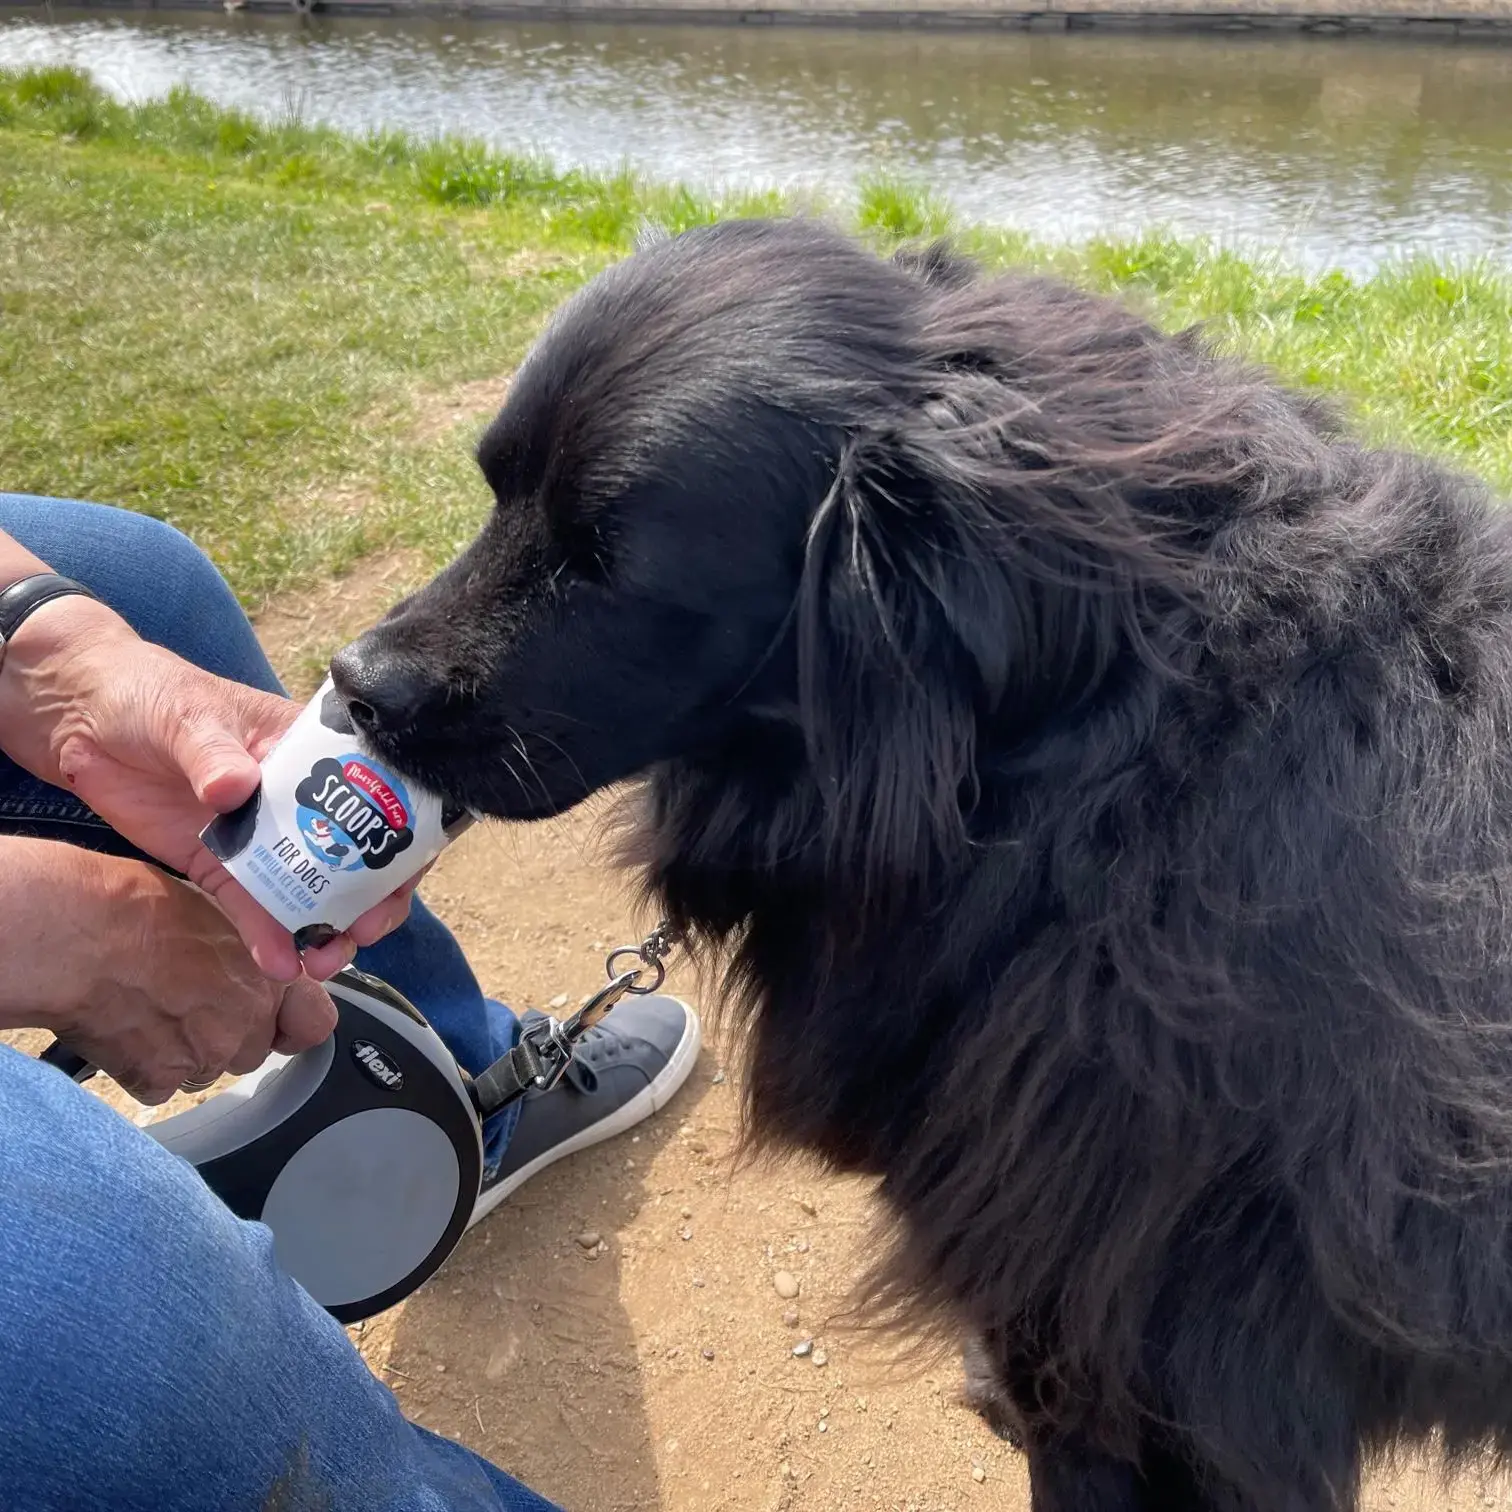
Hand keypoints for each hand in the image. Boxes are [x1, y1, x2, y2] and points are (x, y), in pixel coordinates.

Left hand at [0, 592, 424, 981]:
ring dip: (324, 929)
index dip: (401, 838)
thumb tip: (237, 788)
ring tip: (323, 964)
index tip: (398, 876)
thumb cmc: (147, 694)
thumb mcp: (186, 715)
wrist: (78, 718)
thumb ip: (212, 754)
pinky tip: (279, 964)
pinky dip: (269, 937)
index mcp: (310, 751)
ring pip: (312, 891)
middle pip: (356, 855)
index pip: (378, 795)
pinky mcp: (221, 865)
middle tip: (362, 931)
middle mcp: (298, 799)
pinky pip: (254, 907)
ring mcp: (261, 836)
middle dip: (369, 898)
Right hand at [50, 855, 337, 1104]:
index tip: (281, 1017)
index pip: (316, 1023)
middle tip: (192, 1000)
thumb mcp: (219, 910)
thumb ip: (250, 949)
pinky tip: (126, 1030)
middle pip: (253, 1049)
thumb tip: (255, 960)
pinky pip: (161, 1086)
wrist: (75, 935)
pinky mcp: (155, 1080)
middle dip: (230, 1033)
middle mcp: (244, 1026)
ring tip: (153, 1008)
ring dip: (188, 1051)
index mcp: (270, 980)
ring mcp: (202, 1058)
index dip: (296, 1022)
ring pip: (208, 1069)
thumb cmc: (139, 908)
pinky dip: (146, 1067)